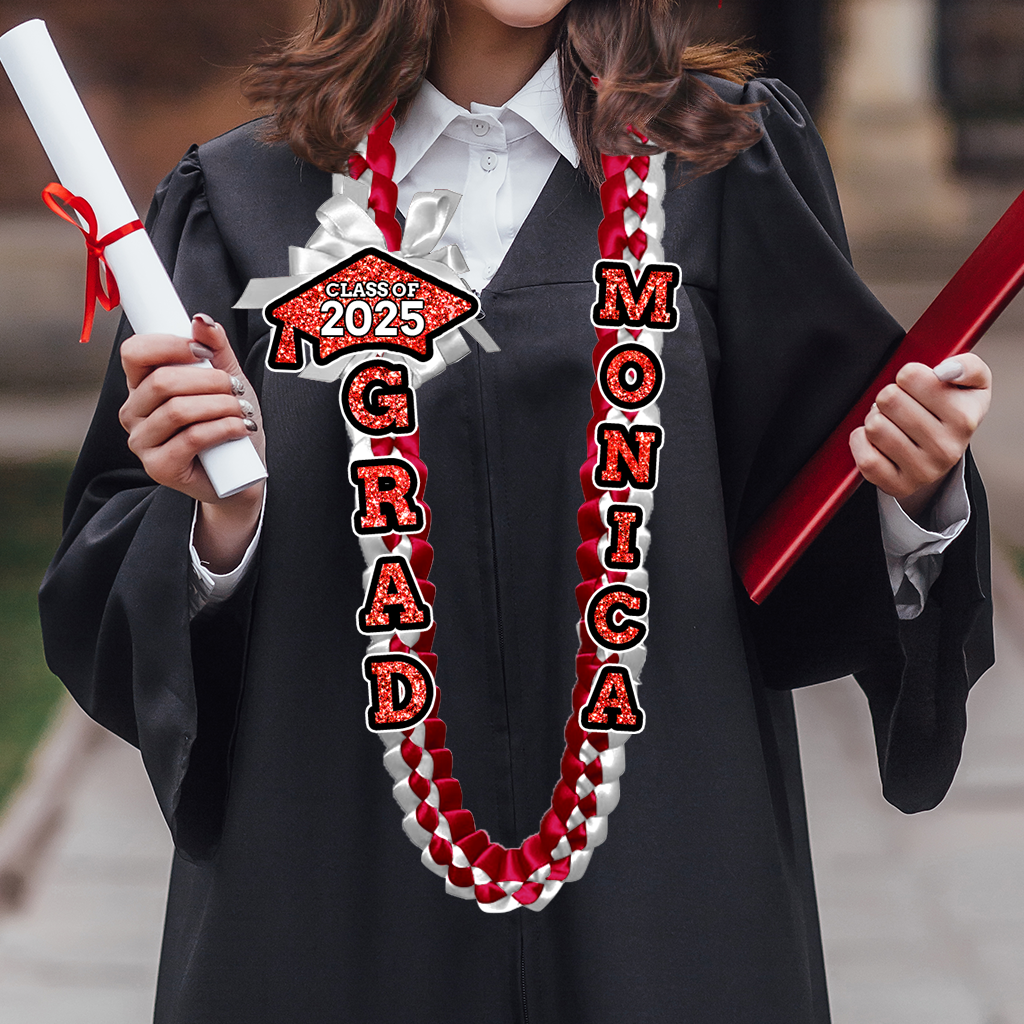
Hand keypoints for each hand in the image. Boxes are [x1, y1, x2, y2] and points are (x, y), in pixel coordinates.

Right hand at [119, 314, 265, 570]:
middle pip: (161, 381)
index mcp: (142, 386)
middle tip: (235, 388)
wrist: (241, 474)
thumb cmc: (229, 423)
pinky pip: (191, 438)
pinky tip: (240, 428)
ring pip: (178, 410)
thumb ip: (215, 349)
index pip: (134, 353)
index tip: (203, 351)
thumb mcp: (227, 380)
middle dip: (208, 380)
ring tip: (242, 411)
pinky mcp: (159, 467)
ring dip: (220, 405)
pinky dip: (222, 428)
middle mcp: (134, 413)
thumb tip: (201, 320)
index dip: (168, 345)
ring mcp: (142, 442)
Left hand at [849, 354, 990, 520]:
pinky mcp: (898, 487)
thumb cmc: (953, 410)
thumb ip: (968, 366)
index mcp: (964, 418)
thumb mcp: (971, 383)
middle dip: (889, 396)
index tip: (916, 385)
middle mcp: (947, 449)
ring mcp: (923, 472)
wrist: (943, 453)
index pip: (910, 376)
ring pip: (874, 426)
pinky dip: (861, 442)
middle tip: (900, 406)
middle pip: (888, 398)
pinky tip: (875, 439)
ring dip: (875, 418)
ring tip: (890, 421)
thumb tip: (945, 371)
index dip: (907, 376)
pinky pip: (865, 458)